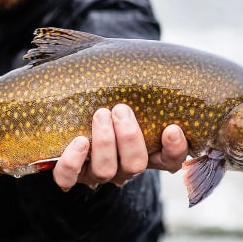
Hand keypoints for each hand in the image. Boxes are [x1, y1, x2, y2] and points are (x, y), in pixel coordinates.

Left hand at [53, 103, 187, 190]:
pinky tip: (79, 141)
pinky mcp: (70, 175)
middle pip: (136, 164)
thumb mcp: (125, 97)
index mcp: (144, 152)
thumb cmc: (104, 100)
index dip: (175, 150)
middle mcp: (122, 167)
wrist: (67, 121)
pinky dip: (73, 161)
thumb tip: (144, 63)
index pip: (169, 160)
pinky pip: (69, 178)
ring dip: (105, 143)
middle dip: (130, 137)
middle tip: (121, 109)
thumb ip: (138, 90)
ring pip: (105, 171)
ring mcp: (96, 173)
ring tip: (100, 115)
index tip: (172, 128)